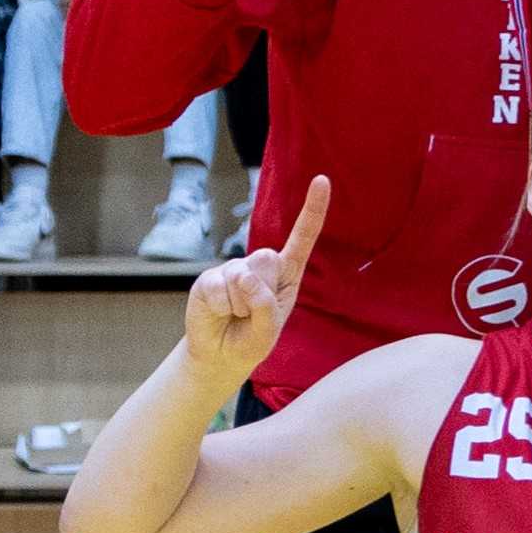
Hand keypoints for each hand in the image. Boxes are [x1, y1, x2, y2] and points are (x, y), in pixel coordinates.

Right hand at [182, 176, 327, 379]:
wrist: (221, 353)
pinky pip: (218, 288)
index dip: (311, 210)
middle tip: (252, 312)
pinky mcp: (209, 278)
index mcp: (287, 274)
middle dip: (262, 291)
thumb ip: (264, 305)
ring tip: (236, 315)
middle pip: (267, 260)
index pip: (302, 238)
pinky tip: (219, 312)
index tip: (322, 179)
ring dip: (241, 304)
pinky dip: (221, 307)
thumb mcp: (268, 329)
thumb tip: (243, 275)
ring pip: (242, 275)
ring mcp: (232, 269)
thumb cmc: (253, 339)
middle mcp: (260, 266)